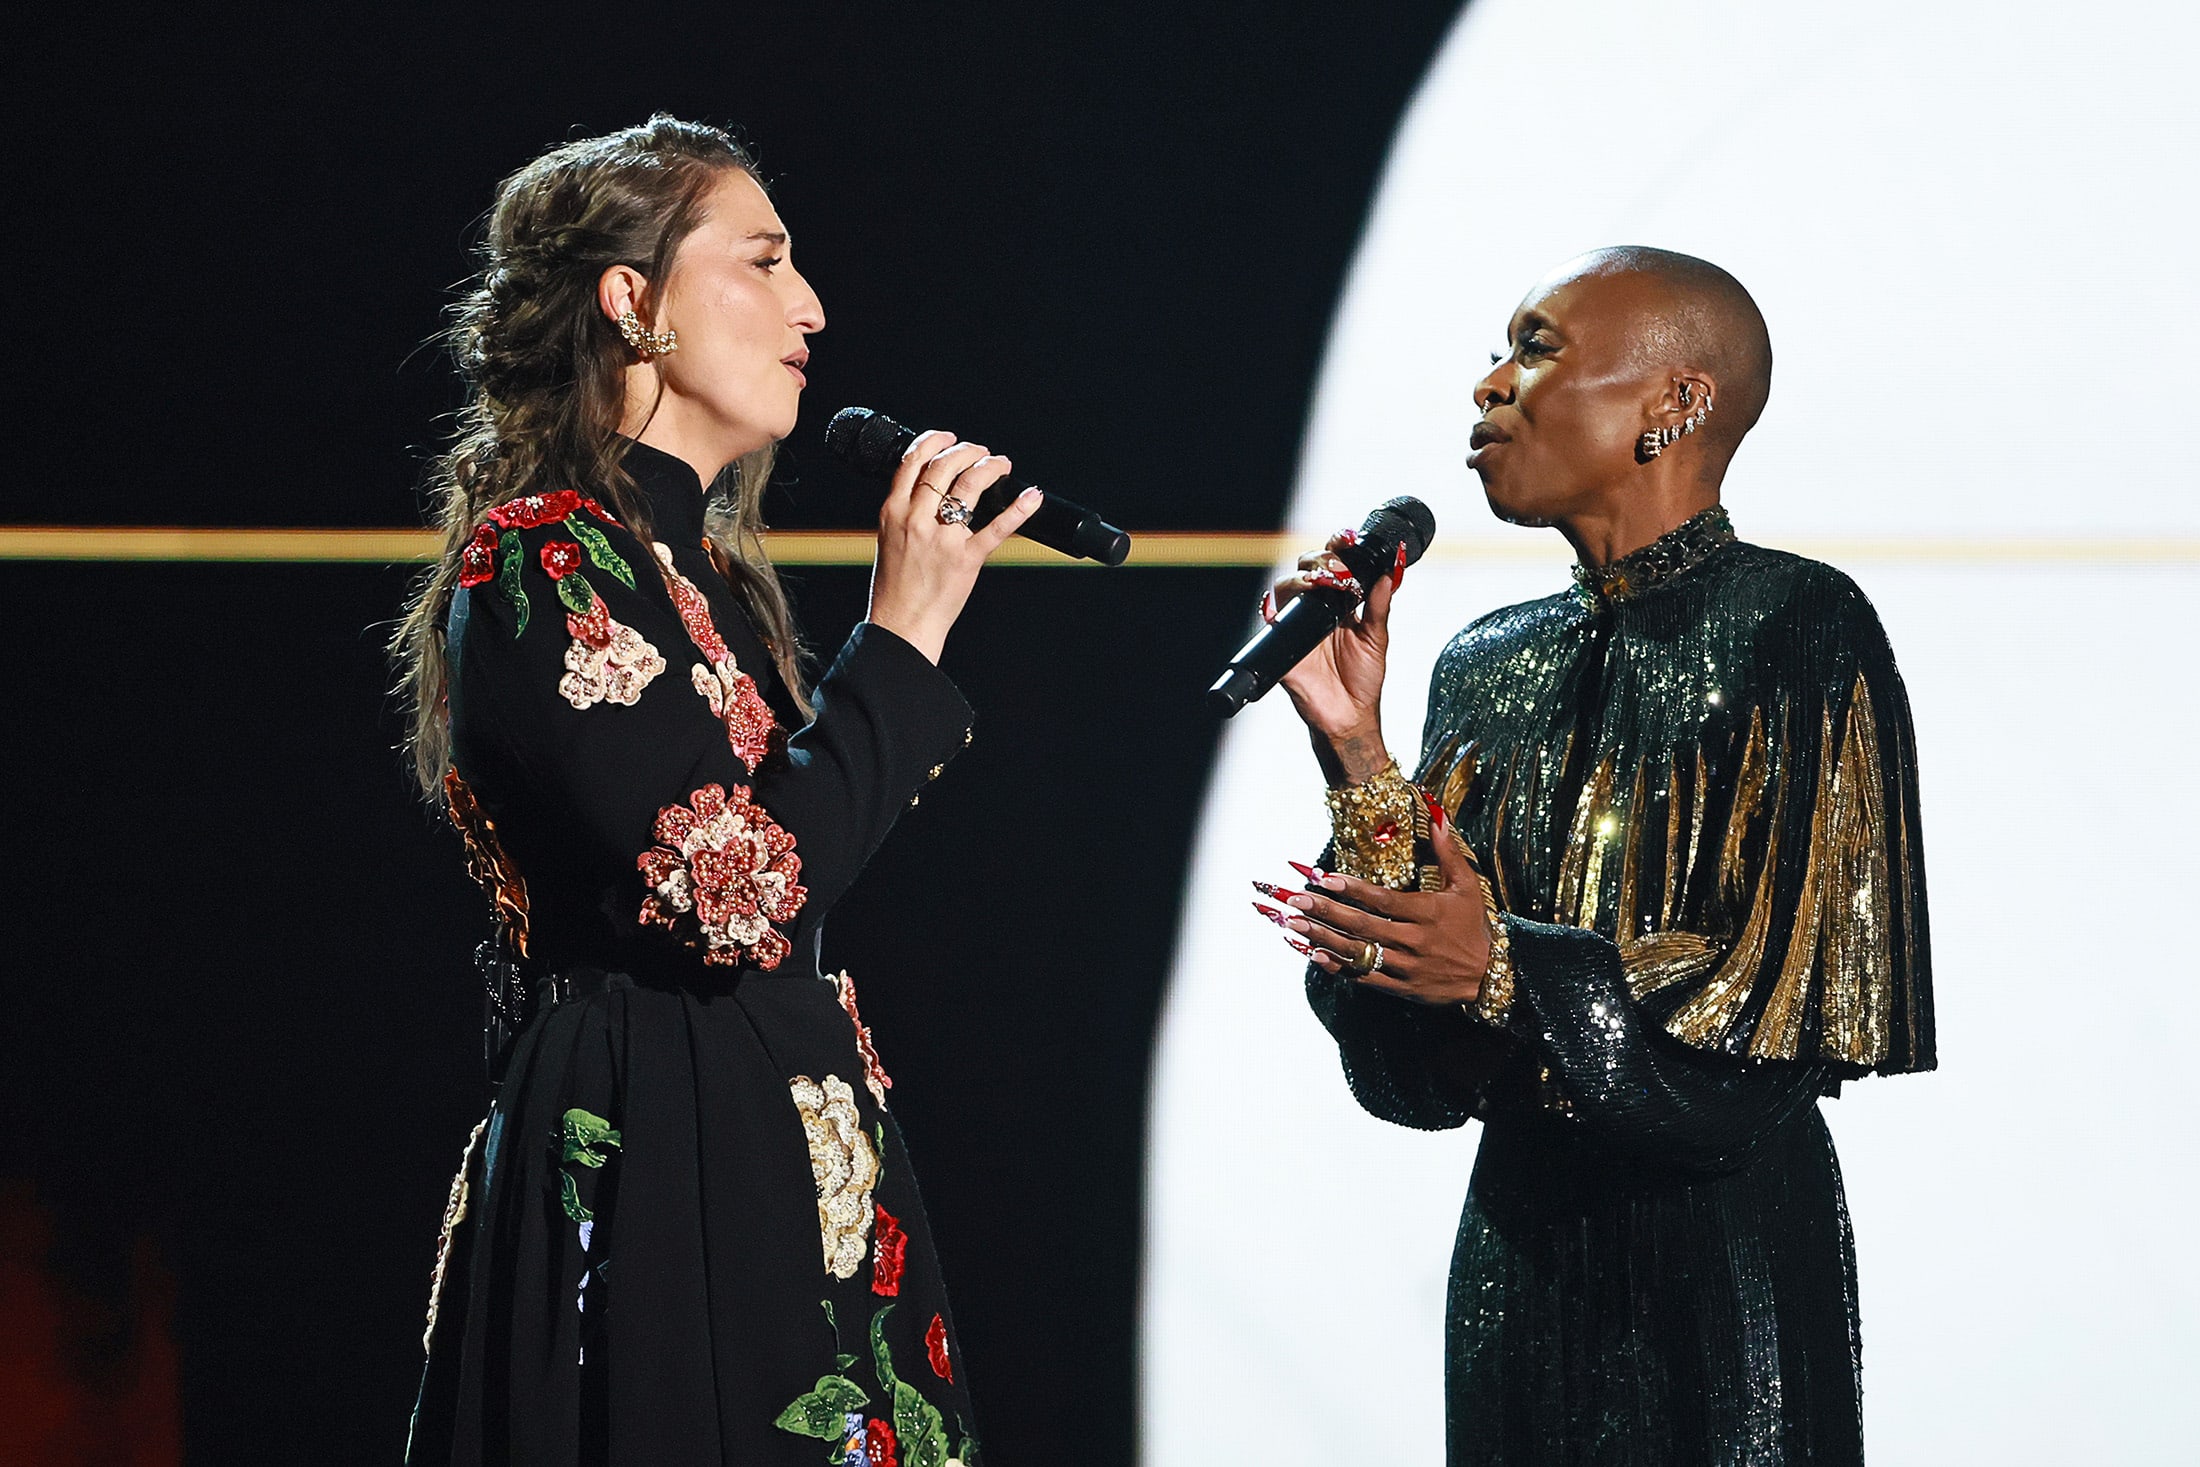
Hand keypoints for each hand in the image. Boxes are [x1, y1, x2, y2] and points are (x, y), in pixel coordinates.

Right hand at [866, 429, 1042, 662]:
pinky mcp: (966, 560)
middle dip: (967, 450)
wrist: (900, 624)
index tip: (950, 437)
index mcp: (893, 511)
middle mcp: (916, 520)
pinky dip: (1019, 509)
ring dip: (989, 466)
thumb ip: (907, 510)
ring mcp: (942, 539)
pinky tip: (1031, 496)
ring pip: (969, 485)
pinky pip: (997, 528)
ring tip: (1001, 464)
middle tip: (981, 452)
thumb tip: (931, 486)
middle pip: (944, 466)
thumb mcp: (890, 537)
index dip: (934, 441)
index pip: (913, 461)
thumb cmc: (895, 585)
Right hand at [1271, 530, 1404, 784]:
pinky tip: (1296, 604)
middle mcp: (1314, 611)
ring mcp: (1296, 627)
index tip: (1347, 537)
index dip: (1336, 547)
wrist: (1351, 717)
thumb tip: (1391, 572)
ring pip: (1285, 588)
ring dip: (1302, 579)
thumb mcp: (1377, 637)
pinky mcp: (1283, 647)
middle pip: (1306, 569)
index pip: (1332, 565)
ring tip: (1323, 583)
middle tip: (1339, 569)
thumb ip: (1380, 605)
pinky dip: (1278, 609)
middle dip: (1320, 560)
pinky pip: (1272, 622)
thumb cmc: (1363, 680)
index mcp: (1338, 605)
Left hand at [1275, 808, 1490, 1004]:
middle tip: (1297, 900)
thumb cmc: (1474, 926)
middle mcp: (1414, 940)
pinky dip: (1338, 967)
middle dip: (1327, 911)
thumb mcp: (1467, 886)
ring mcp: (1406, 967)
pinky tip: (1314, 954)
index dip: (1352, 889)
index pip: (1383, 900)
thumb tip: (1436, 816)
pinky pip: (1365, 978)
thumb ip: (1448, 852)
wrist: (1491, 976)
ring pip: (1359, 952)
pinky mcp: (1401, 988)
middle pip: (1363, 925)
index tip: (1324, 878)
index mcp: (1428, 913)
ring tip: (1294, 924)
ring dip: (1324, 938)